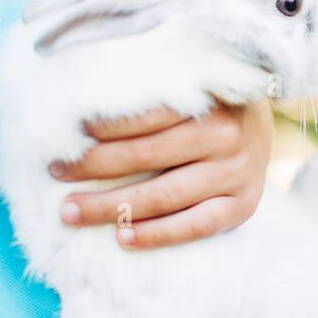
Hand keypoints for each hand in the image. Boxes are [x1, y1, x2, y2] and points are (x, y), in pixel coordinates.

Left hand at [51, 100, 273, 248]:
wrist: (262, 122)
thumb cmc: (211, 99)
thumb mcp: (190, 81)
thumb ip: (151, 92)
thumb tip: (83, 114)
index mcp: (210, 98)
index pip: (143, 117)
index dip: (99, 130)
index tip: (64, 139)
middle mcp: (227, 136)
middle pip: (146, 156)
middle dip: (93, 168)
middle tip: (55, 174)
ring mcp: (238, 173)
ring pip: (164, 196)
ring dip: (111, 207)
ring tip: (71, 211)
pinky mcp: (244, 205)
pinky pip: (195, 226)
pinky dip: (156, 234)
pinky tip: (122, 236)